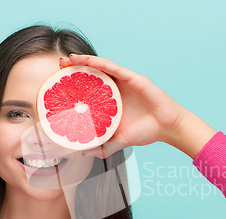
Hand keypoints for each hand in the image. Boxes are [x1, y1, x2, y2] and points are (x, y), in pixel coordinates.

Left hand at [60, 54, 215, 158]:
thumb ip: (103, 146)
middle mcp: (116, 88)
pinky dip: (100, 63)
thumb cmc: (146, 132)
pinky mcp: (134, 79)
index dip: (74, 83)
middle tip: (58, 65)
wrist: (167, 128)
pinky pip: (115, 68)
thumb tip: (84, 152)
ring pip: (101, 66)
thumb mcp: (119, 140)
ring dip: (84, 61)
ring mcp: (125, 82)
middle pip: (92, 73)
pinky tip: (88, 60)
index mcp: (111, 100)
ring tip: (68, 59)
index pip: (89, 87)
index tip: (58, 82)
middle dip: (74, 68)